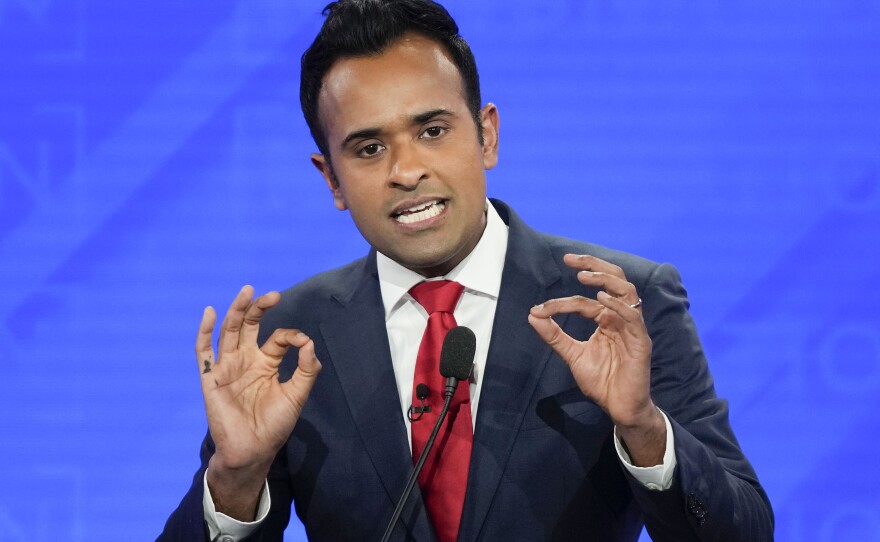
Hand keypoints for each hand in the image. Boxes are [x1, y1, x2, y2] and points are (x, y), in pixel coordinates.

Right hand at [195, 285, 320, 517]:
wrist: (253, 450)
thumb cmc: (274, 425)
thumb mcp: (297, 395)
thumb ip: (307, 370)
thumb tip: (309, 342)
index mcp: (266, 363)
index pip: (277, 338)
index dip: (291, 335)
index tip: (302, 341)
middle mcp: (246, 360)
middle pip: (249, 326)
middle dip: (258, 308)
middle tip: (272, 294)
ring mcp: (227, 367)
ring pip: (229, 332)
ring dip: (236, 311)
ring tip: (246, 291)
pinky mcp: (211, 378)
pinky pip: (204, 352)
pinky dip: (204, 331)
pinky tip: (210, 312)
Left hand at [528, 254, 664, 464]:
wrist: (620, 408)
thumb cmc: (602, 381)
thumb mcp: (572, 355)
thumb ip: (554, 335)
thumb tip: (532, 314)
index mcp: (606, 319)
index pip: (585, 300)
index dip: (562, 301)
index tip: (540, 308)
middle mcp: (621, 318)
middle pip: (614, 280)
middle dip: (593, 264)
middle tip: (569, 259)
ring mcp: (633, 328)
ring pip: (626, 292)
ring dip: (605, 279)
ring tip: (583, 276)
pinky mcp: (641, 342)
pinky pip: (633, 317)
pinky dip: (618, 306)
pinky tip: (600, 300)